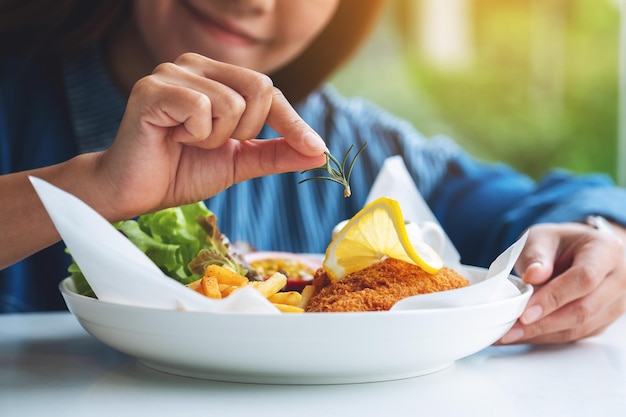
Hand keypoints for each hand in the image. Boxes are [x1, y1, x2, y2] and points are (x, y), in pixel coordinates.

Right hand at [93, 52, 326, 219]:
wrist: (135, 191)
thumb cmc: (182, 171)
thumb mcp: (239, 162)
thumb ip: (275, 153)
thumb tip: (319, 153)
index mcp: (217, 76)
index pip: (269, 89)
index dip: (293, 122)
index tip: (315, 149)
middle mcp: (196, 64)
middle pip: (260, 89)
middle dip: (245, 131)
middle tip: (211, 144)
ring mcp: (172, 71)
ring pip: (232, 103)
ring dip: (216, 139)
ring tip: (187, 142)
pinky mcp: (153, 88)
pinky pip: (203, 109)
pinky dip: (196, 135)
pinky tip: (172, 138)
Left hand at [498, 222, 625, 343]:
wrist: (575, 250)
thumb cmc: (559, 242)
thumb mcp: (541, 237)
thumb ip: (535, 255)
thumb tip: (533, 276)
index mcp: (607, 250)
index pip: (585, 278)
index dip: (554, 297)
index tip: (526, 311)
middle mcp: (618, 278)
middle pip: (584, 309)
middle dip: (543, 323)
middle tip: (510, 328)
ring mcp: (615, 303)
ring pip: (580, 328)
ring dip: (542, 334)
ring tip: (510, 334)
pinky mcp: (603, 321)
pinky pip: (575, 335)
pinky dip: (546, 336)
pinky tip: (523, 334)